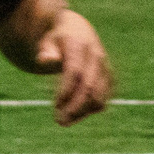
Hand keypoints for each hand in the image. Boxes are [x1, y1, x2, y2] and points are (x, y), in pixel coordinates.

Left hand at [31, 11, 113, 125]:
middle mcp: (96, 57)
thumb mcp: (47, 42)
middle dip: (75, 107)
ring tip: (64, 121)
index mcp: (80, 45)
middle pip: (89, 87)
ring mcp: (105, 69)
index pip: (75, 72)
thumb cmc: (58, 40)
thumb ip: (46, 51)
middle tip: (59, 121)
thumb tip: (44, 59)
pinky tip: (73, 115)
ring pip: (99, 97)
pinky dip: (88, 111)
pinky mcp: (110, 80)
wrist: (79, 32)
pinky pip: (103, 100)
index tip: (55, 105)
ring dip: (82, 112)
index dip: (66, 90)